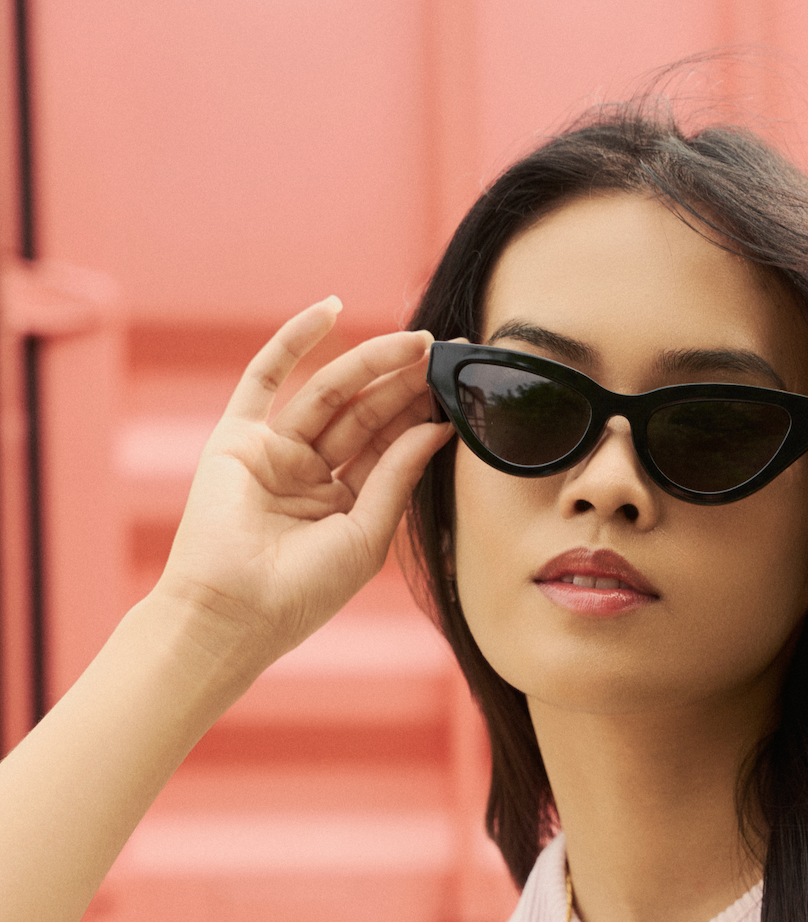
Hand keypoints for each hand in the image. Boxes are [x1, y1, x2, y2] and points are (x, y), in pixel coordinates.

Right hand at [152, 297, 454, 666]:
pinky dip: (295, 342)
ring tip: (417, 341)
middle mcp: (312, 476)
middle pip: (366, 417)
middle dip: (405, 385)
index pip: (390, 448)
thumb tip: (437, 427)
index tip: (461, 389)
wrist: (232, 611)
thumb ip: (397, 476)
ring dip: (371, 364)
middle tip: (447, 355)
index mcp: (345, 506)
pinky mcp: (237, 438)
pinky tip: (332, 309)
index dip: (423, 417)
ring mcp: (274, 453)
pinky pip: (266, 377)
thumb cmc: (303, 591)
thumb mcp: (367, 534)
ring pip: (330, 396)